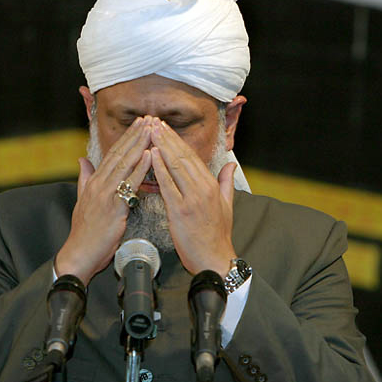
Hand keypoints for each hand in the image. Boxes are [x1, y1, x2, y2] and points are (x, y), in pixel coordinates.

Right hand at [56, 116, 153, 284]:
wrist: (79, 254)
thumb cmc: (85, 232)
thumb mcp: (82, 201)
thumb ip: (85, 179)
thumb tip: (83, 160)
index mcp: (94, 182)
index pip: (112, 154)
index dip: (126, 137)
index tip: (138, 124)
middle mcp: (99, 184)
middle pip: (119, 154)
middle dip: (135, 135)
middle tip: (149, 119)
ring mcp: (105, 194)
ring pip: (124, 164)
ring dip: (140, 145)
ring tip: (152, 130)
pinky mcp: (113, 207)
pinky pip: (129, 184)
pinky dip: (140, 169)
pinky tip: (150, 156)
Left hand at [150, 119, 236, 278]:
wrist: (214, 259)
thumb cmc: (217, 235)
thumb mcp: (227, 205)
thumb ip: (226, 182)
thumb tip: (231, 165)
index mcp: (211, 185)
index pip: (193, 157)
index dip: (178, 140)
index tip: (166, 128)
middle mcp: (203, 188)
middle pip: (183, 156)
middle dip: (167, 138)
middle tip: (154, 122)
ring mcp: (192, 198)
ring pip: (176, 166)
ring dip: (162, 147)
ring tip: (150, 132)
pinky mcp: (180, 211)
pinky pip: (168, 185)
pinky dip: (159, 168)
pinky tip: (151, 155)